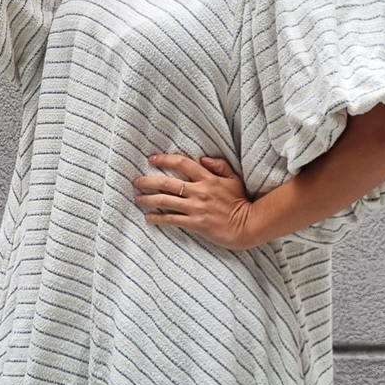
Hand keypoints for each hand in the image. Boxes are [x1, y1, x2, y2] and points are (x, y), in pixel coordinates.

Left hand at [132, 153, 256, 251]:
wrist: (248, 225)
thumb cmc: (241, 202)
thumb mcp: (233, 179)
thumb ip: (219, 166)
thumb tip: (202, 158)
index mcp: (208, 178)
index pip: (182, 164)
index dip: (165, 160)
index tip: (152, 159)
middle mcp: (199, 191)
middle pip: (167, 183)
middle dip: (148, 181)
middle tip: (136, 181)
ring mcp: (196, 208)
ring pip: (166, 201)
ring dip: (148, 199)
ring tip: (137, 199)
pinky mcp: (195, 223)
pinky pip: (172, 220)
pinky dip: (158, 218)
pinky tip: (148, 218)